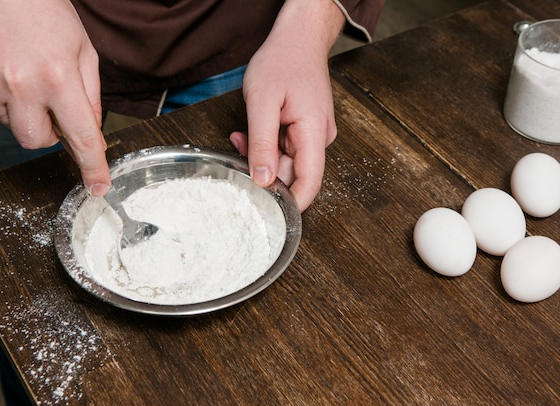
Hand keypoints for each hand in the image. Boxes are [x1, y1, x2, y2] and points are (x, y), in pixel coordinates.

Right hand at [0, 0, 109, 194]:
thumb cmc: (47, 12)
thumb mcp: (84, 51)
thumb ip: (91, 96)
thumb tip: (93, 134)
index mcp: (59, 77)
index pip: (82, 136)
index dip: (93, 166)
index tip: (99, 186)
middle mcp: (23, 85)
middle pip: (39, 142)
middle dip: (53, 136)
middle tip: (59, 112)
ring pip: (15, 128)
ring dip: (31, 118)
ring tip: (35, 83)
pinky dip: (11, 101)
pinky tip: (16, 74)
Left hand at [229, 0, 344, 211]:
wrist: (298, 38)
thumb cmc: (283, 61)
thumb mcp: (262, 102)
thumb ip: (262, 143)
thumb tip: (263, 180)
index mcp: (314, 133)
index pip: (310, 182)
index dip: (292, 204)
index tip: (270, 213)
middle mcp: (319, 137)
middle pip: (294, 173)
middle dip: (264, 170)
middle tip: (239, 150)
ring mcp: (314, 134)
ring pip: (287, 161)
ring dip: (262, 155)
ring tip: (243, 135)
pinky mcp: (306, 129)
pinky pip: (286, 148)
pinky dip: (267, 144)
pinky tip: (253, 131)